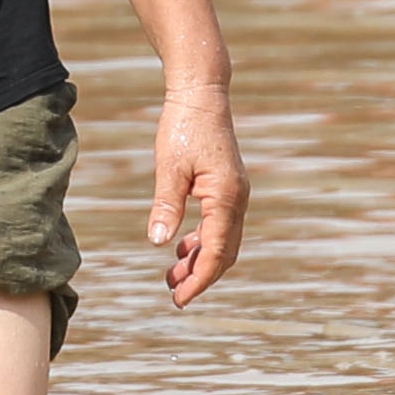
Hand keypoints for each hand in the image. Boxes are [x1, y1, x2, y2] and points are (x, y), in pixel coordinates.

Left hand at [148, 81, 247, 306]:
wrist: (202, 95)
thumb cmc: (184, 127)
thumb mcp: (169, 168)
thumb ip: (165, 206)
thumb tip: (157, 243)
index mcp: (225, 197)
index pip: (215, 252)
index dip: (198, 279)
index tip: (179, 299)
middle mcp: (237, 199)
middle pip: (225, 252)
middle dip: (201, 276)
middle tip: (174, 294)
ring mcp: (236, 193)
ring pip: (224, 241)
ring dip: (200, 260)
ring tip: (171, 275)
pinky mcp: (229, 187)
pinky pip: (221, 225)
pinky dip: (204, 241)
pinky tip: (181, 247)